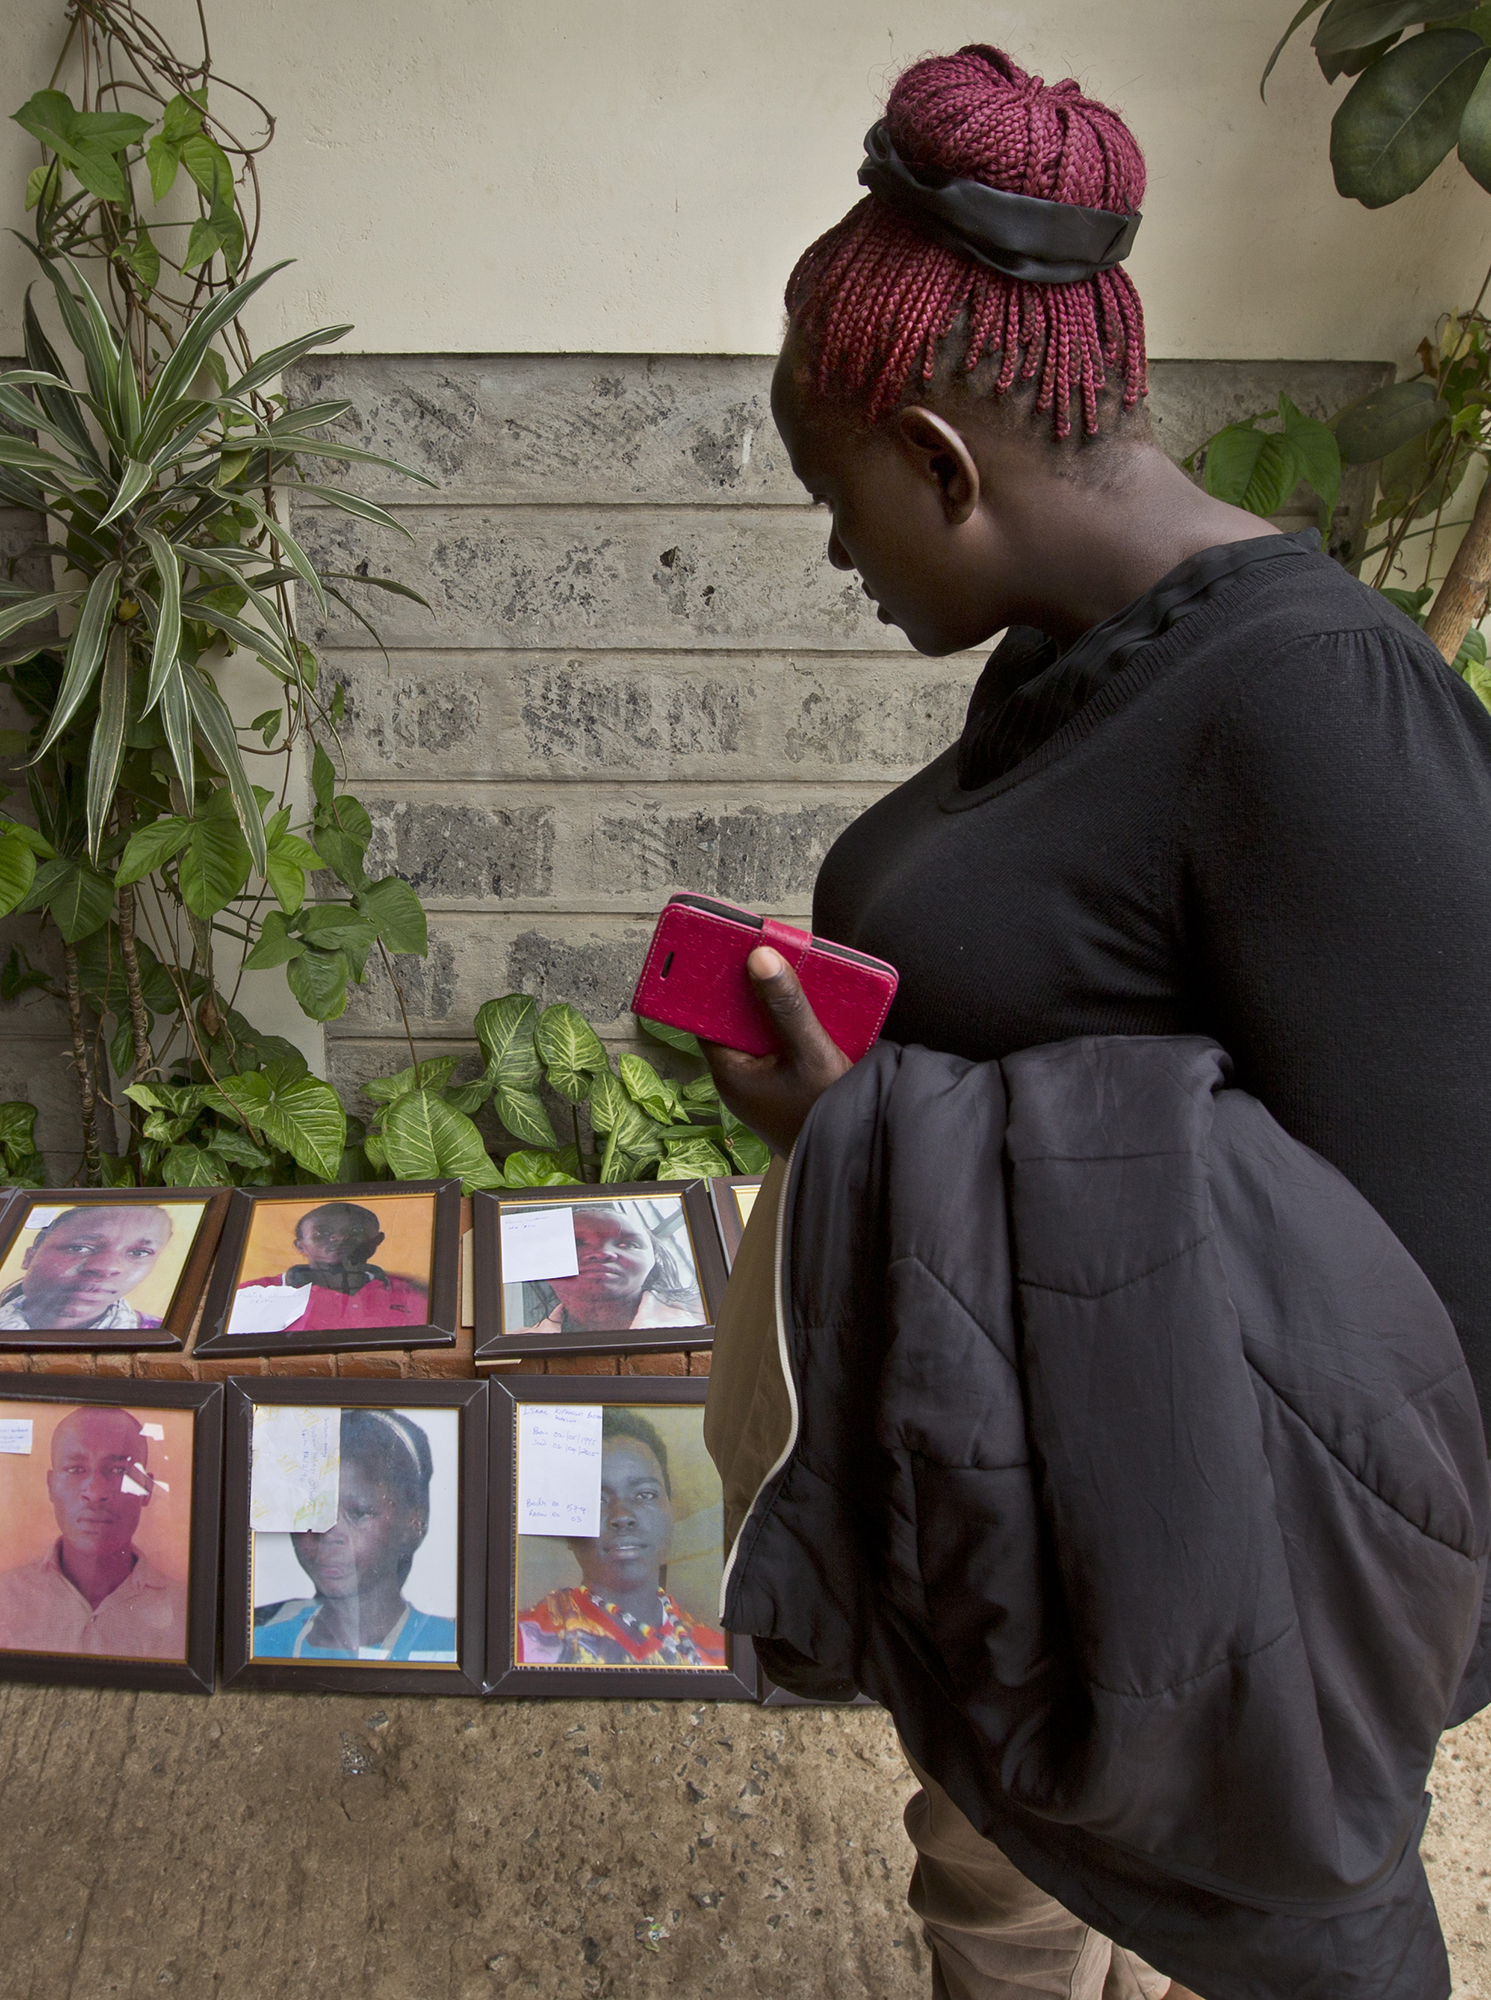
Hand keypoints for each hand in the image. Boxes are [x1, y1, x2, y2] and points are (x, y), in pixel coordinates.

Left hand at [701, 947, 851, 1157]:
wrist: (857, 1162)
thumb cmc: (825, 1119)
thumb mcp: (809, 1054)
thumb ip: (787, 1005)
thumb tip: (759, 957)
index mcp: (730, 1072)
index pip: (705, 1017)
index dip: (711, 982)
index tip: (719, 948)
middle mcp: (741, 1077)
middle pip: (737, 1019)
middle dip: (751, 986)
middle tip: (764, 950)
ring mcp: (763, 1083)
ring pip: (762, 1031)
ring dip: (776, 1004)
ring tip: (793, 971)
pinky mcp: (785, 1085)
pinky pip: (781, 1045)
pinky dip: (794, 1024)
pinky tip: (815, 1006)